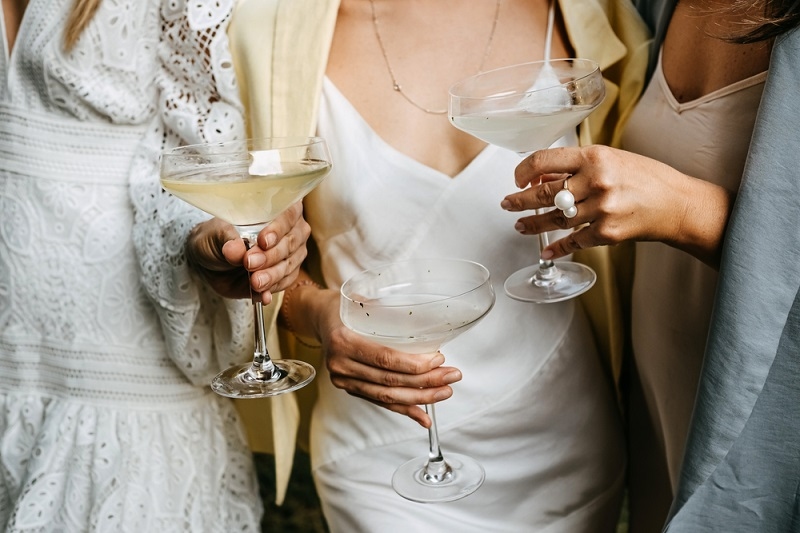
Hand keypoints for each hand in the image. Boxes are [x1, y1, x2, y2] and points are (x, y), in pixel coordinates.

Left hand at [186, 201, 310, 303]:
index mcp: (276, 210)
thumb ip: (227, 239)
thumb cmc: (216, 237)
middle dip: (270, 255)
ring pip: (289, 264)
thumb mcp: (215, 234)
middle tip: (249, 263)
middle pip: (291, 242)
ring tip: (254, 282)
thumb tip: (236, 249)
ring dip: (272, 275)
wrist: (211, 261)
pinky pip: (285, 282)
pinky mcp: (285, 274)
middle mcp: (289, 230)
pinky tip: (263, 295)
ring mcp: (291, 253)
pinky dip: (273, 288)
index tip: (262, 241)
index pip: (288, 215)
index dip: (278, 228)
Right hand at [311, 289, 462, 427]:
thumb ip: (385, 308)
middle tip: (452, 376)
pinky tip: (424, 417)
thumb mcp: (360, 299)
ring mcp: (344, 380)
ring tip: (445, 392)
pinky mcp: (350, 388)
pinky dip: (404, 410)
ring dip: (420, 398)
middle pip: (389, 381)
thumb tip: (426, 316)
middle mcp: (341, 364)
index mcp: (344, 340)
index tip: (439, 360)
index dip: (413, 364)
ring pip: (387, 396)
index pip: (384, 359)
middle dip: (425, 382)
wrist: (319, 317)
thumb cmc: (344, 306)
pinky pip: (380, 402)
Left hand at [500, 145, 729, 265]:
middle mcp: (595, 180)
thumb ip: (578, 167)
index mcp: (594, 156)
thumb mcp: (612, 159)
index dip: (523, 171)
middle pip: (543, 193)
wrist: (678, 203)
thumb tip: (541, 176)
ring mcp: (601, 208)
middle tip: (507, 203)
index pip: (544, 160)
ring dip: (533, 225)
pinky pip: (573, 241)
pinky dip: (557, 248)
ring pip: (554, 219)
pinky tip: (546, 251)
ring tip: (520, 226)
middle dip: (519, 200)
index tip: (517, 178)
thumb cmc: (645, 178)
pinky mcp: (607, 232)